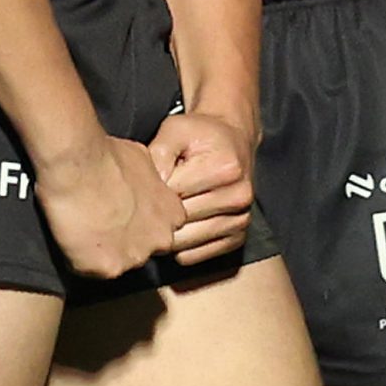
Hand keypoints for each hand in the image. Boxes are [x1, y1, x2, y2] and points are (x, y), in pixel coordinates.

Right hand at [36, 135, 183, 278]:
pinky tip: (69, 235)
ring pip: (116, 262)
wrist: (78, 162)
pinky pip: (89, 269)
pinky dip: (78, 256)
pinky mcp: (106, 269)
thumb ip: (149, 181)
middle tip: (99, 221)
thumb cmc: (106, 154)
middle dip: (123, 240)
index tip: (121, 213)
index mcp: (172, 216)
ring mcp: (134, 258)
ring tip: (80, 226)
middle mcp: (159, 241)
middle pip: (141, 251)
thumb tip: (140, 180)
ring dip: (101, 249)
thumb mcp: (141, 158)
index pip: (160, 231)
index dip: (139, 223)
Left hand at [148, 111, 257, 264]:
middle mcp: (238, 197)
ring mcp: (240, 221)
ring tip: (158, 214)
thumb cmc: (199, 134)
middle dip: (157, 213)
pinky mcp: (236, 238)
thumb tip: (145, 186)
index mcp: (224, 169)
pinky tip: (173, 227)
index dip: (151, 189)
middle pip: (179, 221)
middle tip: (145, 202)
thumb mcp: (175, 129)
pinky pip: (195, 255)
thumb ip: (158, 153)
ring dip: (167, 232)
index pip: (173, 193)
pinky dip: (179, 246)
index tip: (144, 183)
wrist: (233, 141)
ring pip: (185, 242)